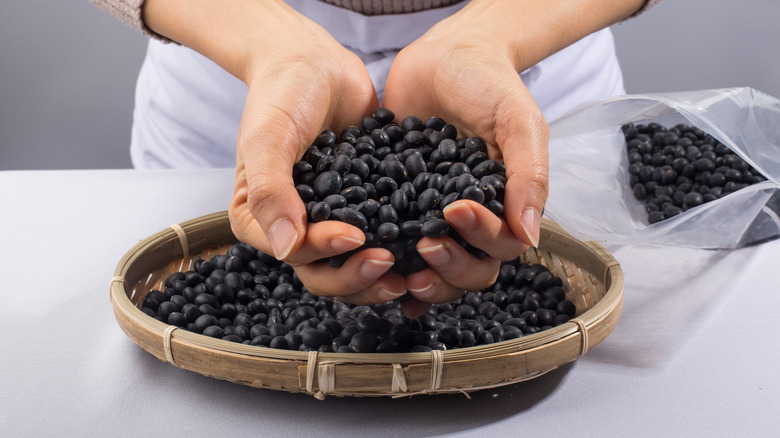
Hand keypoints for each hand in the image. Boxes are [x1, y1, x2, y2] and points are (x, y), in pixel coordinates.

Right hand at [144, 0, 408, 302]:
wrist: (314, 61)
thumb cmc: (281, 94)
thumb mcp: (267, 138)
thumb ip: (270, 190)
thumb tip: (285, 249)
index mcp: (261, 218)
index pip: (293, 254)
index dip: (325, 254)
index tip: (356, 236)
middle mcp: (294, 225)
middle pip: (325, 272)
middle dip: (357, 275)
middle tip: (391, 261)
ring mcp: (331, 217)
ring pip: (354, 263)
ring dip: (382, 272)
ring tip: (413, 268)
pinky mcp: (364, 204)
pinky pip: (381, 233)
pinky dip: (402, 243)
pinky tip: (428, 241)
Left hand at [384, 0, 645, 314]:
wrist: (444, 55)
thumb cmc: (489, 83)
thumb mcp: (518, 121)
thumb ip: (529, 175)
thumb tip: (531, 236)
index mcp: (505, 204)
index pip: (502, 244)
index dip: (482, 238)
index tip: (456, 210)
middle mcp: (472, 219)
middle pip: (471, 270)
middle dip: (450, 266)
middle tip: (424, 246)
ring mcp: (434, 217)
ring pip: (436, 269)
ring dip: (421, 277)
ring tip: (396, 266)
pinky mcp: (400, 207)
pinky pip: (398, 247)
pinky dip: (390, 267)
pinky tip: (373, 271)